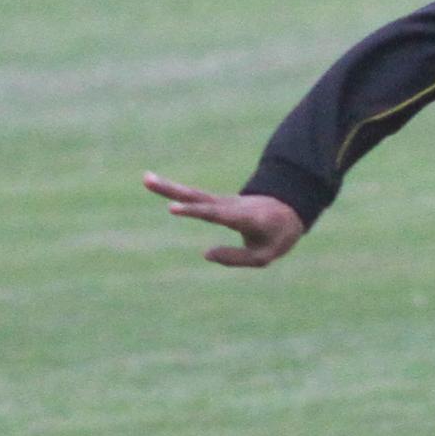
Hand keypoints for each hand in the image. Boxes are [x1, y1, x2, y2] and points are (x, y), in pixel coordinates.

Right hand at [145, 172, 305, 267]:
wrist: (288, 209)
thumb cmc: (277, 235)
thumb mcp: (265, 255)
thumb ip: (237, 257)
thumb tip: (205, 254)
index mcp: (245, 218)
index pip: (216, 215)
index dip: (195, 212)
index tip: (172, 209)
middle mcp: (231, 205)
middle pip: (199, 198)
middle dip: (173, 191)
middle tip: (147, 180)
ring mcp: (223, 202)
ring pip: (194, 194)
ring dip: (169, 187)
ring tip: (145, 178)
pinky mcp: (218, 203)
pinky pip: (196, 197)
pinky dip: (178, 192)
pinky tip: (158, 185)